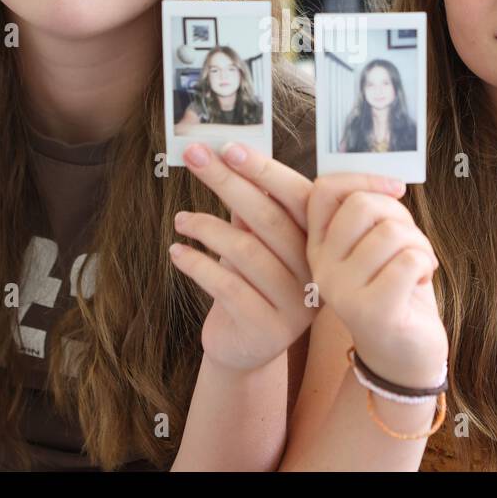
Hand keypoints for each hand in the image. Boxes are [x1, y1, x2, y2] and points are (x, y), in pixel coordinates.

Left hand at [170, 141, 409, 372]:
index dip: (265, 170)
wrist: (244, 350)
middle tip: (196, 157)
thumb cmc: (250, 283)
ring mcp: (296, 304)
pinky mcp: (268, 330)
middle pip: (270, 218)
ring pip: (247, 251)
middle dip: (228, 183)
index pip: (299, 197)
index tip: (229, 147)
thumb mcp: (256, 242)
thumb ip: (250, 207)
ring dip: (206, 227)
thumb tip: (227, 154)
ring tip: (180, 219)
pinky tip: (176, 252)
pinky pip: (227, 286)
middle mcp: (315, 272)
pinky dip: (196, 264)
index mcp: (319, 243)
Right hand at [306, 175, 448, 389]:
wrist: (405, 356)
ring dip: (419, 245)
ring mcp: (341, 292)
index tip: (396, 189)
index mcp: (319, 245)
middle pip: (363, 205)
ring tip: (417, 268)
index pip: (324, 190)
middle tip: (410, 243)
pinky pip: (409, 260)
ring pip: (391, 232)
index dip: (364, 178)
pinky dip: (426, 265)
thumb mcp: (375, 246)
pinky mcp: (371, 312)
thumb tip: (389, 185)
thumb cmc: (396, 290)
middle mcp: (321, 268)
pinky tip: (420, 283)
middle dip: (401, 216)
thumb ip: (372, 214)